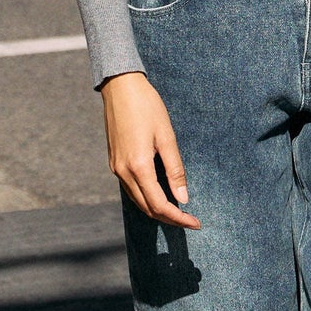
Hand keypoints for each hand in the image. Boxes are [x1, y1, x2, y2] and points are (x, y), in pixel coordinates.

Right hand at [102, 73, 198, 227]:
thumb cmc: (147, 107)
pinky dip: (146, 197)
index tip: (195, 223)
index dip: (178, 218)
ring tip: (179, 211)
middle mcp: (123, 172)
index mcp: (138, 166)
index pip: (159, 205)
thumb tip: (183, 197)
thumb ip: (175, 170)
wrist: (120, 87)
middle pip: (147, 208)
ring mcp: (116, 168)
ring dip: (157, 209)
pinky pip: (131, 188)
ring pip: (137, 200)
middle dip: (169, 218)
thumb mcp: (167, 137)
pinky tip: (160, 193)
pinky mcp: (114, 162)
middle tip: (190, 221)